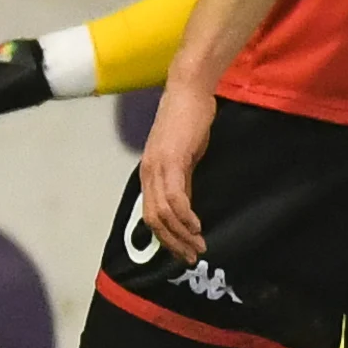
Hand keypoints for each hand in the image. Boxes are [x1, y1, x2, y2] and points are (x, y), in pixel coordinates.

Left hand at [139, 83, 214, 259]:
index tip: (183, 251)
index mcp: (148, 173)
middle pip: (153, 220)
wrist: (189, 90)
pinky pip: (175, 197)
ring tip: (199, 246)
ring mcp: (158, 167)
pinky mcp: (172, 160)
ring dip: (181, 234)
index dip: (165, 238)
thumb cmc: (189, 119)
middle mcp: (148, 173)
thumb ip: (182, 179)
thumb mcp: (184, 155)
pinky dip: (185, 216)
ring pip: (163, 213)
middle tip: (191, 257)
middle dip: (173, 243)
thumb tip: (186, 205)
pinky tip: (197, 226)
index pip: (150, 215)